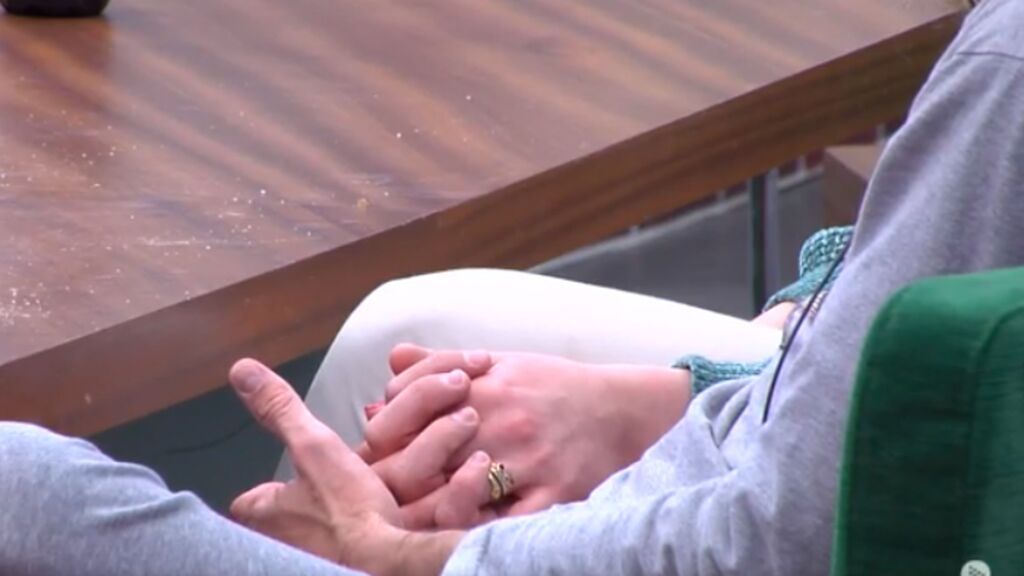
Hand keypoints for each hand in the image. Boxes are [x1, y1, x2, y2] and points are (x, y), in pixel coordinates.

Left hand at [227, 358, 464, 574]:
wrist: (385, 564)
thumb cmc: (348, 513)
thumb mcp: (315, 446)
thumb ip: (281, 411)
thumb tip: (243, 371)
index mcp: (264, 515)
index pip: (250, 500)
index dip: (267, 489)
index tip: (281, 481)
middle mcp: (276, 544)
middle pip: (280, 522)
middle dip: (298, 508)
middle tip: (322, 495)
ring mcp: (304, 560)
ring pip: (307, 539)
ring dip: (323, 527)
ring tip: (347, 512)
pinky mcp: (333, 568)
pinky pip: (334, 554)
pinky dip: (345, 545)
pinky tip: (366, 535)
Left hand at [364, 345, 690, 526]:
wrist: (621, 408)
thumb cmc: (554, 386)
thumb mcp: (499, 362)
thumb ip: (442, 361)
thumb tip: (392, 361)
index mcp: (479, 386)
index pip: (402, 412)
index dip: (382, 435)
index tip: (386, 445)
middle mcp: (498, 421)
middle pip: (419, 459)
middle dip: (398, 476)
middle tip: (395, 487)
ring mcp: (525, 460)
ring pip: (453, 497)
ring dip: (432, 506)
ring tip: (426, 509)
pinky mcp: (551, 493)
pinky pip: (504, 524)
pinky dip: (479, 528)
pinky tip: (471, 525)